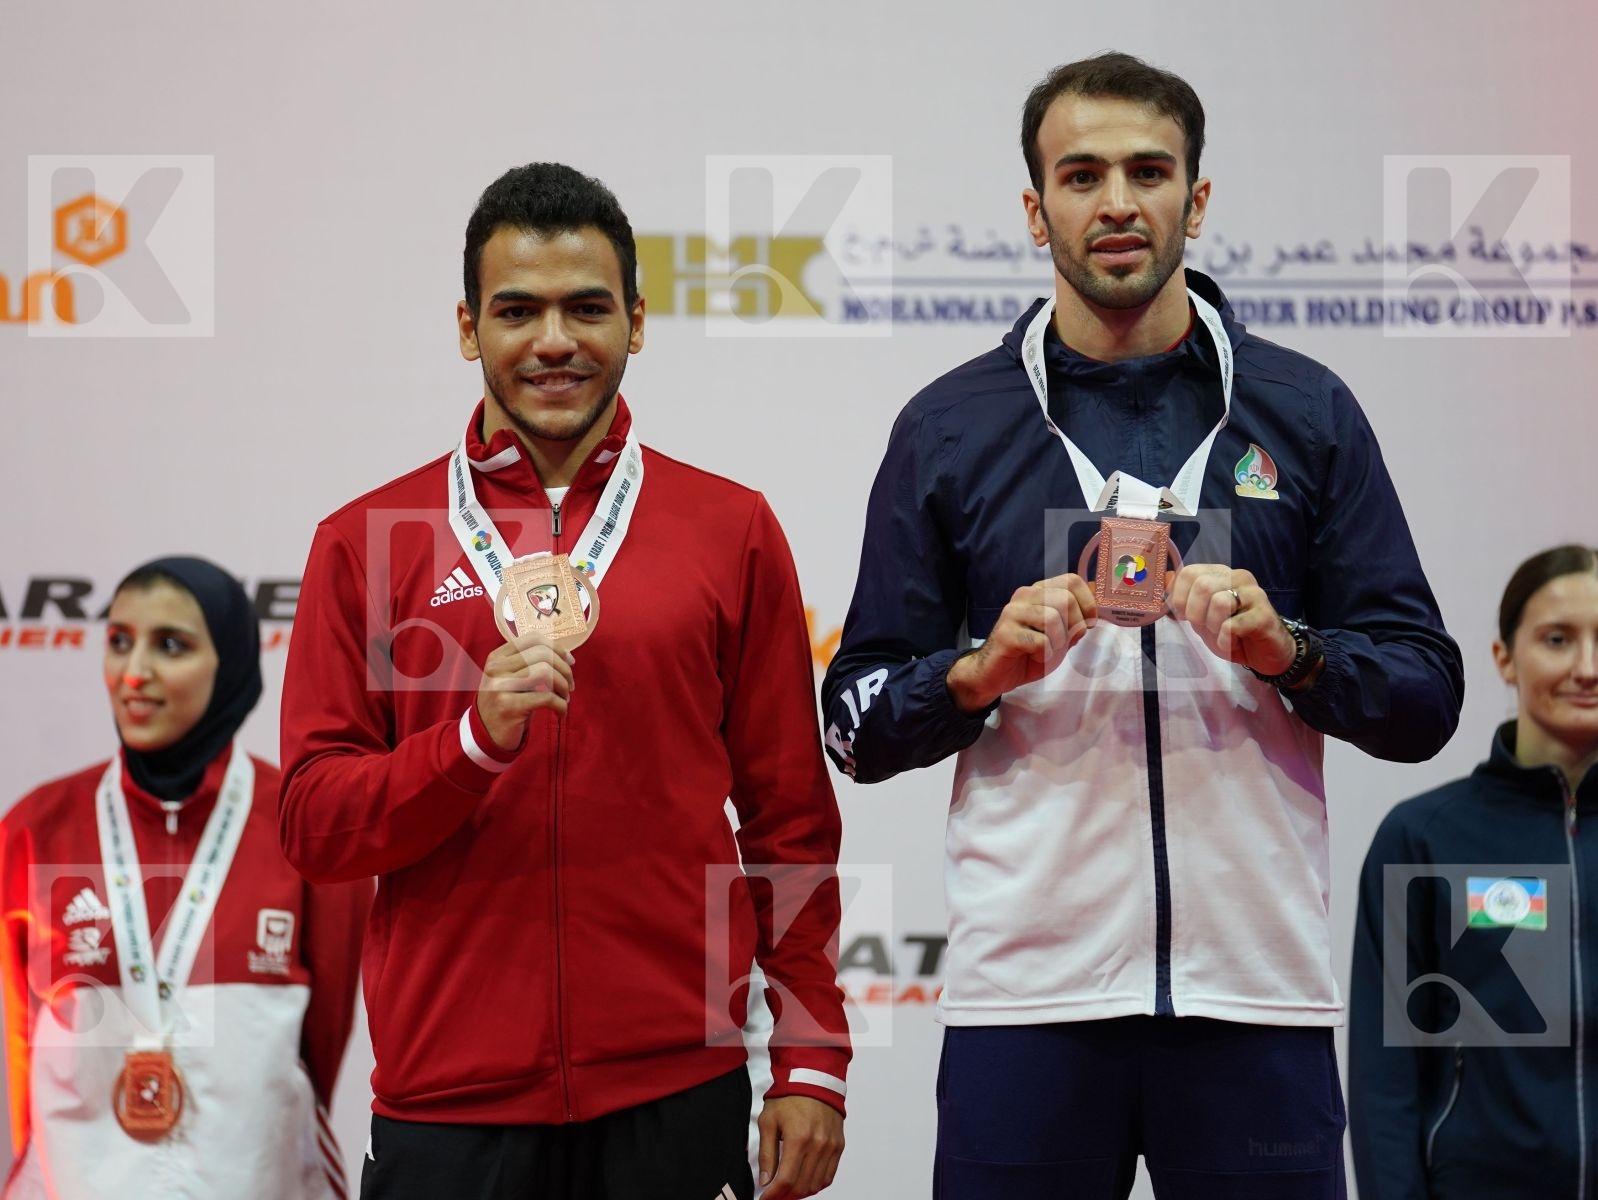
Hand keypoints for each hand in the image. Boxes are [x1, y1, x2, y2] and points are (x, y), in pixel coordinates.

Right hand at [475, 629, 574, 749]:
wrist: (486, 734)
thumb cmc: (508, 704)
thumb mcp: (512, 678)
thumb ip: (531, 663)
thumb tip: (567, 655)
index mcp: (498, 657)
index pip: (533, 639)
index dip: (557, 648)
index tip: (570, 662)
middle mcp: (496, 668)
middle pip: (543, 654)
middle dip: (565, 670)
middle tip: (570, 686)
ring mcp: (500, 687)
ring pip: (545, 672)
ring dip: (563, 686)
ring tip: (564, 698)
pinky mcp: (509, 707)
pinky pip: (546, 698)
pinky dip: (561, 705)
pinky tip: (561, 712)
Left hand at [757, 1096, 843, 1197]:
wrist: (813, 1080)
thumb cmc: (788, 1098)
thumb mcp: (768, 1122)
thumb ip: (767, 1154)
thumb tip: (765, 1181)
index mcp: (798, 1138)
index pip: (786, 1180)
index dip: (773, 1195)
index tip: (764, 1199)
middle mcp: (818, 1145)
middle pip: (802, 1186)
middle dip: (785, 1196)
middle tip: (773, 1196)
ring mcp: (831, 1146)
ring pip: (816, 1184)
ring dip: (800, 1193)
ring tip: (787, 1191)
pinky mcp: (838, 1146)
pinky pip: (829, 1176)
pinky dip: (815, 1185)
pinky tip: (803, 1184)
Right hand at [945, 574, 1097, 712]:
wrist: (994, 674)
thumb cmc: (1028, 653)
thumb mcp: (1059, 635)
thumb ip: (1075, 621)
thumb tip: (1096, 609)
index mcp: (1039, 591)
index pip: (1071, 581)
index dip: (1088, 603)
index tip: (1088, 624)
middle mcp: (1025, 595)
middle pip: (1066, 599)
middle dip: (1075, 626)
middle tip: (1065, 642)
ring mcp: (1013, 613)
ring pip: (1053, 619)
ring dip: (1058, 642)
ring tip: (1046, 651)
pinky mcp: (1006, 633)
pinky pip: (1040, 642)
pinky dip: (1044, 655)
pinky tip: (1033, 657)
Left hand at [1167, 564, 1295, 674]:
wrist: (1266, 652)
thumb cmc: (1232, 633)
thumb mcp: (1202, 616)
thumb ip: (1184, 600)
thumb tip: (1164, 580)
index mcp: (1221, 574)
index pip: (1189, 572)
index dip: (1179, 597)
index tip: (1184, 615)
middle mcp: (1239, 577)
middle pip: (1202, 585)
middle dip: (1194, 612)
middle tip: (1203, 626)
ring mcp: (1254, 595)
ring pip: (1219, 602)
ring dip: (1212, 626)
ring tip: (1221, 633)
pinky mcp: (1264, 615)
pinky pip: (1232, 626)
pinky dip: (1225, 640)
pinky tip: (1233, 643)